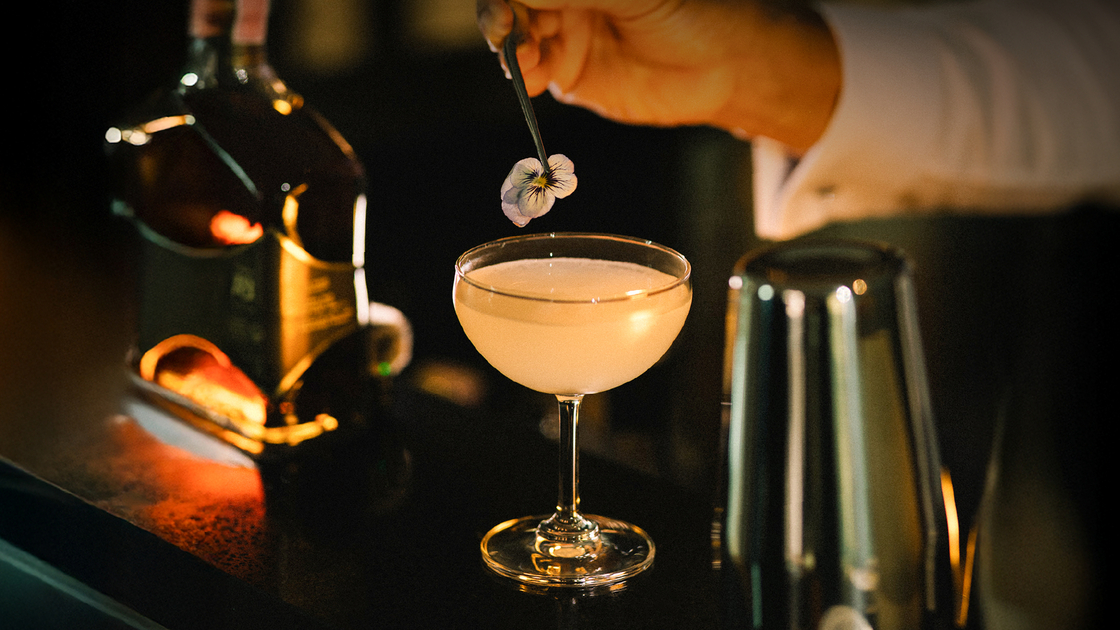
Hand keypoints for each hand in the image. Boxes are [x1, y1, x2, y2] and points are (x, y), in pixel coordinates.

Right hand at [476, 0, 839, 152]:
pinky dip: (522, 75)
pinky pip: (532, 72)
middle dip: (500, 15)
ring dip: (508, 45)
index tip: (506, 7)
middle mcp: (567, 0)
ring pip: (515, 36)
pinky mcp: (570, 75)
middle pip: (512, 4)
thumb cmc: (692, 12)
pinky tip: (528, 78)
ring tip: (519, 57)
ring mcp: (565, 34)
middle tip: (504, 29)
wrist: (725, 66)